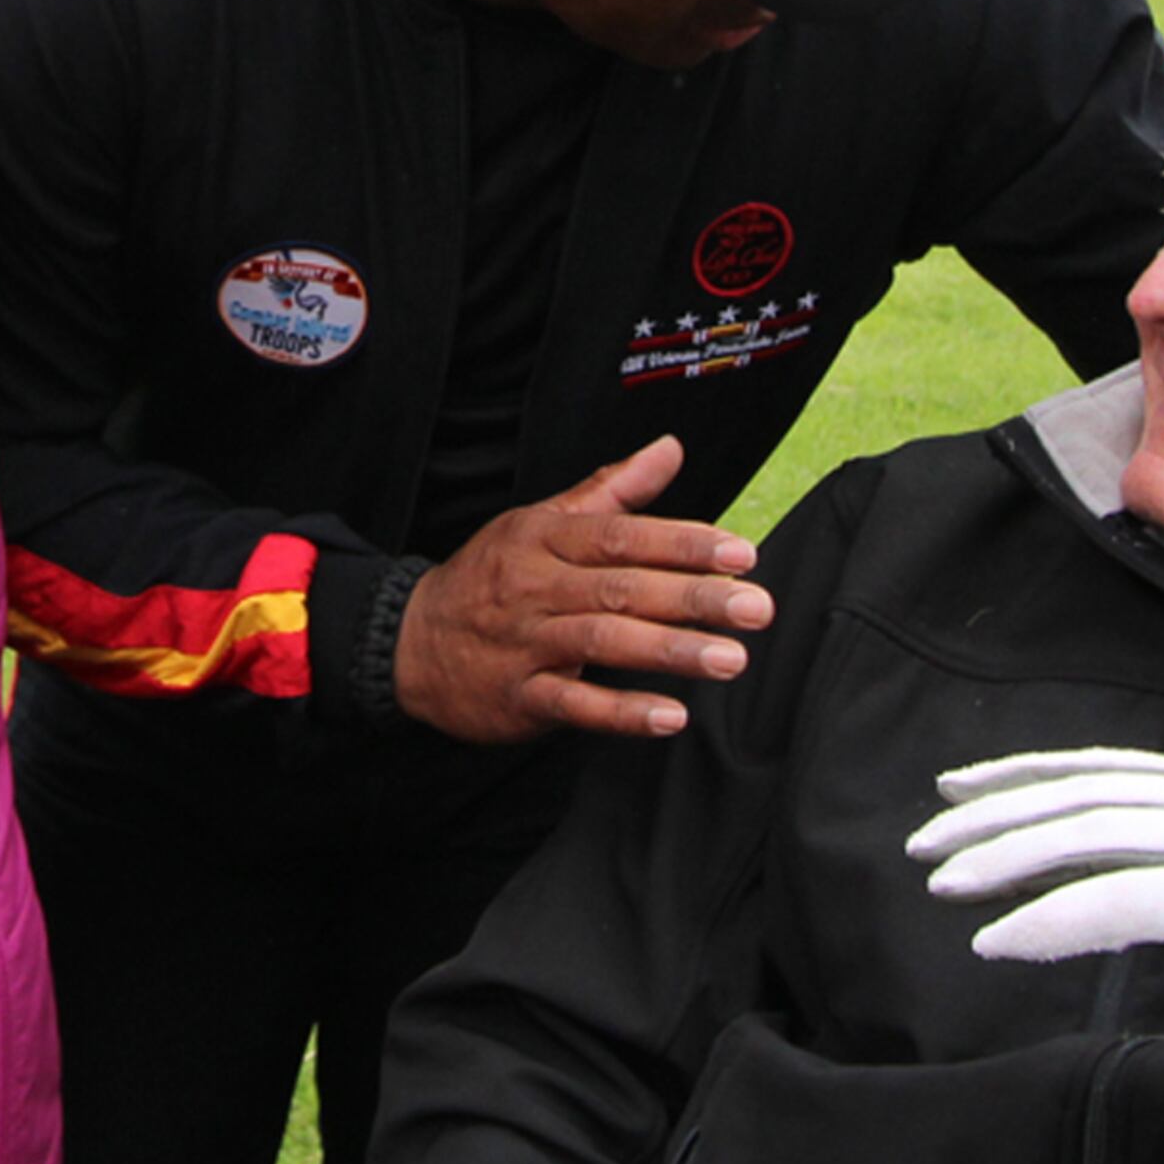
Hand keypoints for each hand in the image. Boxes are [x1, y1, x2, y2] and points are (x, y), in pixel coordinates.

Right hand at [393, 437, 768, 743]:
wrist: (408, 641)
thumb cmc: (492, 577)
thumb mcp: (541, 522)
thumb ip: (610, 491)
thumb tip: (670, 448)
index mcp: (545, 538)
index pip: (621, 536)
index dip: (683, 544)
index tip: (741, 554)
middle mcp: (536, 587)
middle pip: (621, 588)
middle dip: (693, 598)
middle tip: (756, 609)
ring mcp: (525, 643)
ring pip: (602, 643)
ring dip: (669, 651)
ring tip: (730, 660)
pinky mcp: (517, 697)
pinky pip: (574, 704)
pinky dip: (621, 711)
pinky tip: (669, 715)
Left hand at [913, 749, 1163, 1095]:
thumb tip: (1137, 897)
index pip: (1112, 769)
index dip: (1030, 777)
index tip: (961, 791)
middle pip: (1087, 792)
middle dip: (996, 815)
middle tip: (926, 843)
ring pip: (1090, 834)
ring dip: (1005, 859)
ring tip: (942, 883)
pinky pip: (1119, 899)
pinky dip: (1049, 917)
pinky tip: (999, 938)